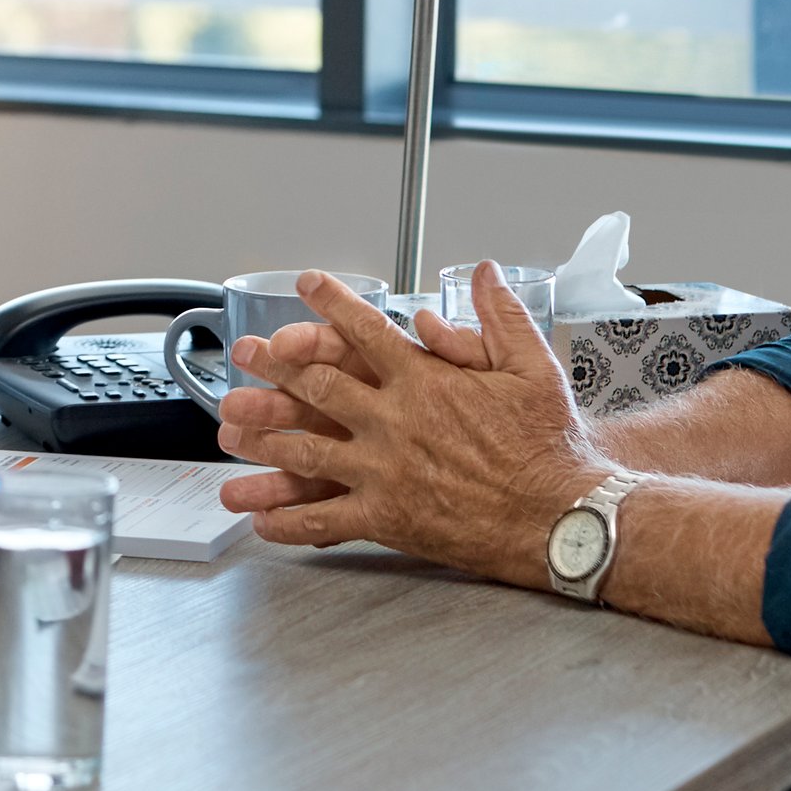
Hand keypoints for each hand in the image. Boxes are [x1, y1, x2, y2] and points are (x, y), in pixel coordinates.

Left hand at [212, 266, 605, 589]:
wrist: (562, 519)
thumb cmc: (550, 445)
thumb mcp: (534, 368)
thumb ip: (501, 317)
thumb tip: (484, 271)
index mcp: (425, 381)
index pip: (366, 330)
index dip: (331, 304)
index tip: (306, 284)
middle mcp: (396, 422)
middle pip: (318, 385)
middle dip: (274, 367)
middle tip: (244, 354)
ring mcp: (386, 472)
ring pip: (307, 449)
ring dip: (264, 437)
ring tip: (228, 430)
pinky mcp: (389, 519)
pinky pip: (327, 519)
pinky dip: (289, 519)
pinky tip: (261, 519)